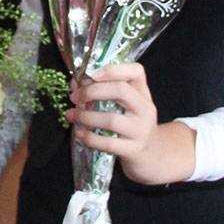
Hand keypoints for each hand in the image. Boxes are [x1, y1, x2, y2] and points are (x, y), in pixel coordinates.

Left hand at [67, 63, 192, 184]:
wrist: (152, 154)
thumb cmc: (131, 124)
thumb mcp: (125, 105)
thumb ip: (103, 91)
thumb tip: (75, 84)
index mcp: (143, 92)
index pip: (136, 71)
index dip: (112, 69)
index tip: (91, 74)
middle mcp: (145, 108)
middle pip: (121, 90)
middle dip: (92, 91)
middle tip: (75, 97)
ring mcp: (141, 130)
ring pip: (112, 119)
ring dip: (86, 116)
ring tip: (71, 115)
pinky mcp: (133, 150)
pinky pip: (108, 143)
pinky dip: (89, 138)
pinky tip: (79, 134)